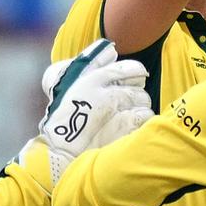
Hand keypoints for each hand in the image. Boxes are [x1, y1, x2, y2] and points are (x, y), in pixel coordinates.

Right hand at [37, 40, 152, 183]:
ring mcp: (116, 115)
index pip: (133, 69)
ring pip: (145, 105)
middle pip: (141, 89)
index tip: (133, 81)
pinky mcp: (123, 133)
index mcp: (93, 81)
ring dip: (139, 112)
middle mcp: (106, 96)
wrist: (59, 155)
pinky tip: (128, 132)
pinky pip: (145, 121)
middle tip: (124, 107)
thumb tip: (111, 51)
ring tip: (123, 121)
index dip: (136, 74)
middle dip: (136, 98)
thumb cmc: (65, 118)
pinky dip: (140, 126)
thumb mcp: (69, 83)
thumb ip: (91, 63)